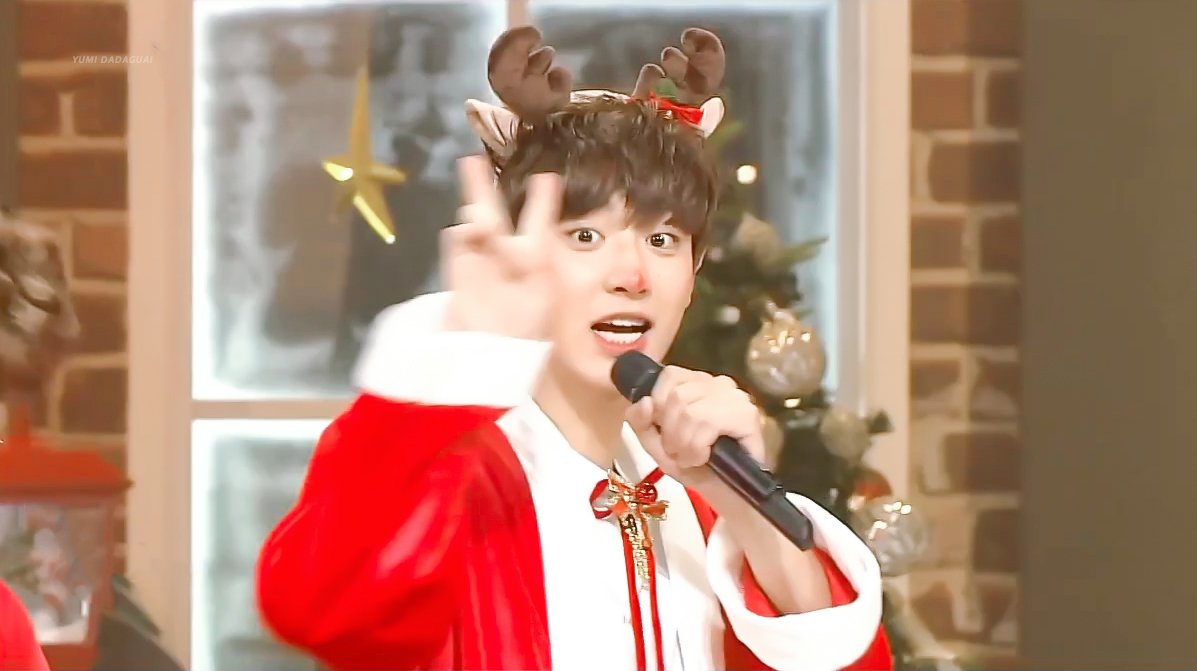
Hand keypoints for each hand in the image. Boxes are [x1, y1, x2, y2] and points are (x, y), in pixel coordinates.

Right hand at [442, 155, 562, 339]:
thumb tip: (544, 237)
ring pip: (473, 224)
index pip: (537, 220)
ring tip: (480, 217)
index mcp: (534, 257)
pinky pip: (457, 243)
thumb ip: (543, 258)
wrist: (493, 356)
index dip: (541, 199)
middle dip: (481, 186)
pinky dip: (462, 234)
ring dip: (476, 213)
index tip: (546, 177)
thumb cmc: (528, 327)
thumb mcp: (547, 292)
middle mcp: (504, 254)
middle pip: (493, 211)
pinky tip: (468, 231)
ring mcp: (479, 261)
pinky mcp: (457, 271)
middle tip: (472, 159)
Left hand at [625, 366, 764, 497]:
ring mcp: (736, 398)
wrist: (727, 496)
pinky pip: (707, 423)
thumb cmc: (696, 468)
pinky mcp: (747, 416)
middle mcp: (719, 384)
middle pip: (677, 396)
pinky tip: (704, 458)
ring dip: (684, 444)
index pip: (670, 376)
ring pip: (690, 411)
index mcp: (699, 383)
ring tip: (692, 458)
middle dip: (671, 433)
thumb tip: (644, 402)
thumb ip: (641, 421)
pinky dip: (697, 448)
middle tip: (680, 452)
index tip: (665, 433)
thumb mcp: (657, 445)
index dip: (659, 406)